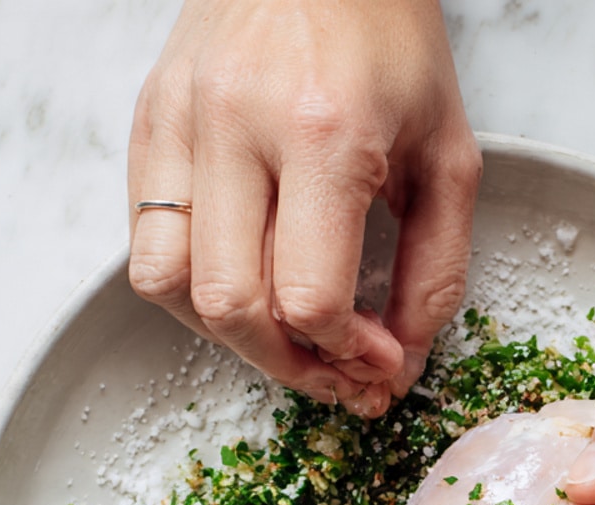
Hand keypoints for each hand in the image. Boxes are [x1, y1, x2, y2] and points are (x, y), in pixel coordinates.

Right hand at [128, 0, 480, 415]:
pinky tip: (244, 286)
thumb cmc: (389, 41)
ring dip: (231, 338)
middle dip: (290, 365)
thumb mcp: (448, 156)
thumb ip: (435, 270)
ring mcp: (180, 121)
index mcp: (324, 132)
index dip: (348, 355)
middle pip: (234, 308)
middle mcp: (237, 126)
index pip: (310, 297)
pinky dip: (191, 292)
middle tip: (333, 371)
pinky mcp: (148, 122)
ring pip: (172, 287)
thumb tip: (401, 359)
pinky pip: (146, 245)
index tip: (378, 362)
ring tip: (283, 335)